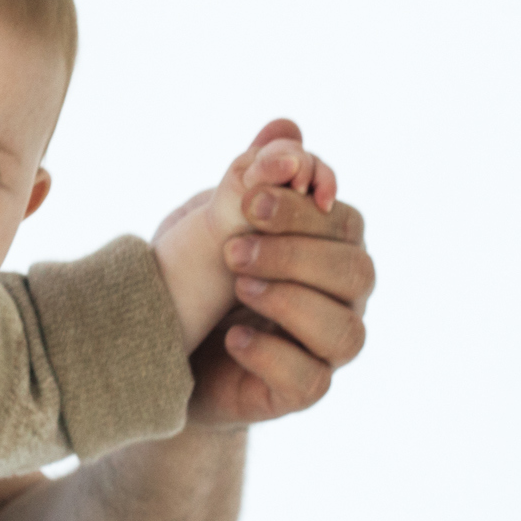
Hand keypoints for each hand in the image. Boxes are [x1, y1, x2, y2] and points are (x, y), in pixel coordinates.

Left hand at [156, 119, 374, 428]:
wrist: (164, 353)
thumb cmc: (198, 277)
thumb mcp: (214, 221)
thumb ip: (252, 176)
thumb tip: (285, 129)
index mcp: (329, 248)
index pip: (344, 222)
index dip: (303, 210)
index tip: (250, 200)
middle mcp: (340, 299)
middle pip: (356, 274)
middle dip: (295, 255)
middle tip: (234, 249)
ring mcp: (325, 348)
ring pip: (346, 332)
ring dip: (290, 303)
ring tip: (238, 287)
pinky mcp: (301, 392)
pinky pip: (310, 380)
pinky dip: (272, 355)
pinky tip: (234, 336)